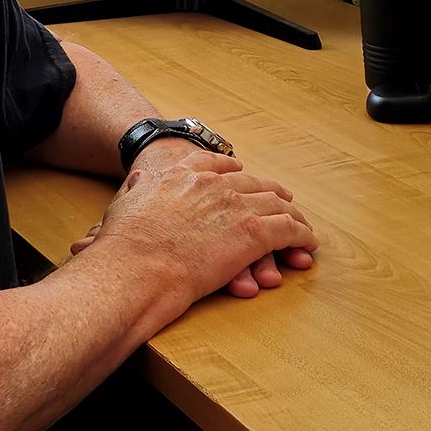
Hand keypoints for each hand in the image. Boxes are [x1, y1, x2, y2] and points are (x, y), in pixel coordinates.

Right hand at [72, 147, 317, 303]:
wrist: (135, 267)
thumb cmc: (123, 245)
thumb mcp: (125, 203)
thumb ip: (137, 188)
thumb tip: (138, 178)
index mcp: (181, 175)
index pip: (213, 162)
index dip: (230, 169)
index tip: (239, 172)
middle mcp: (213, 184)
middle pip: (252, 182)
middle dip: (269, 191)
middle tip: (282, 199)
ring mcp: (236, 206)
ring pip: (277, 204)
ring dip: (292, 215)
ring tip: (301, 224)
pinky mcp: (253, 232)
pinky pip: (288, 229)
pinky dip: (302, 236)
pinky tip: (308, 243)